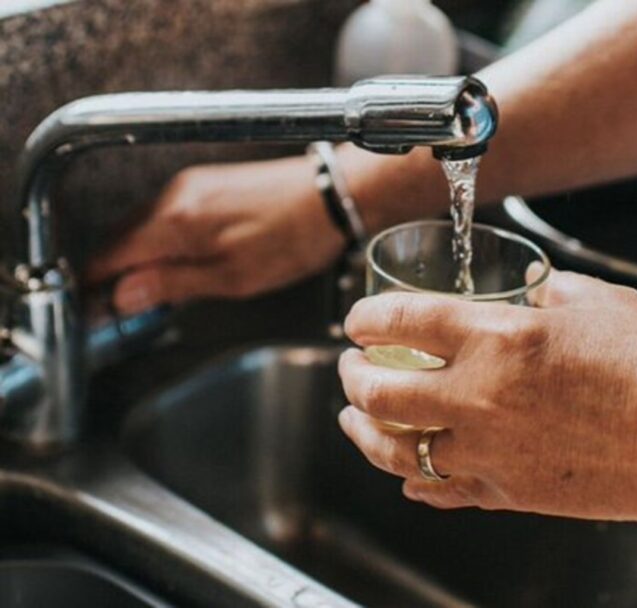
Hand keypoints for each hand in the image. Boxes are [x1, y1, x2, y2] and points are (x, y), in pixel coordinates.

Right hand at [88, 155, 344, 313]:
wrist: (334, 194)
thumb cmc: (293, 238)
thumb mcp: (233, 277)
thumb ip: (174, 284)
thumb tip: (123, 297)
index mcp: (174, 222)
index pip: (109, 255)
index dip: (95, 287)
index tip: (94, 312)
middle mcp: (173, 196)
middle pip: (120, 239)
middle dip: (113, 274)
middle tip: (121, 311)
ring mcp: (189, 185)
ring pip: (142, 226)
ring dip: (137, 258)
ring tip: (153, 292)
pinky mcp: (207, 183)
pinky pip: (165, 215)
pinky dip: (160, 241)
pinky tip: (179, 263)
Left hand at [338, 268, 636, 521]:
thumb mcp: (599, 301)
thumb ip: (547, 294)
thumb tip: (529, 295)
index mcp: (497, 339)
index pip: (399, 322)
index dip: (365, 317)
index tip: (360, 318)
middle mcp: (478, 399)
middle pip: (378, 394)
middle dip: (351, 375)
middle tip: (351, 366)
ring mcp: (489, 453)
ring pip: (394, 452)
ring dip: (364, 432)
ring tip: (356, 419)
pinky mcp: (509, 493)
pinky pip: (439, 491)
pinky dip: (413, 479)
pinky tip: (408, 471)